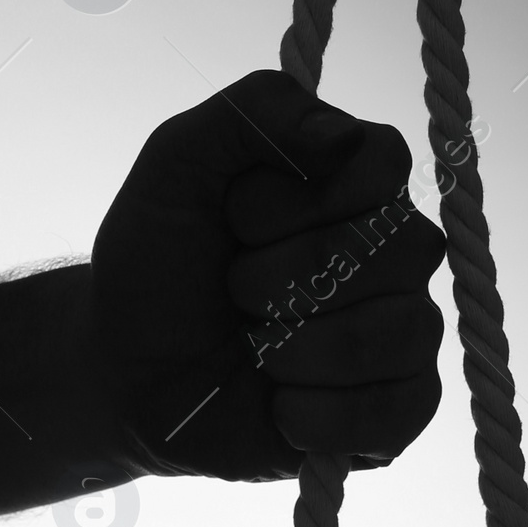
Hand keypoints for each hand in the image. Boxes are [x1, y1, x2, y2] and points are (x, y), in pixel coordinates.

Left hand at [88, 69, 446, 481]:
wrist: (123, 369)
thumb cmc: (158, 261)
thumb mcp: (179, 160)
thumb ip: (259, 110)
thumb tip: (342, 136)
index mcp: (356, 181)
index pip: (385, 165)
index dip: (301, 198)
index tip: (238, 218)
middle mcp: (395, 252)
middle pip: (404, 250)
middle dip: (287, 277)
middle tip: (234, 290)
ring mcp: (402, 331)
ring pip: (404, 332)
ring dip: (298, 349)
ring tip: (254, 349)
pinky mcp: (395, 411)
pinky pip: (401, 411)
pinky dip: (319, 416)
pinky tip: (277, 407)